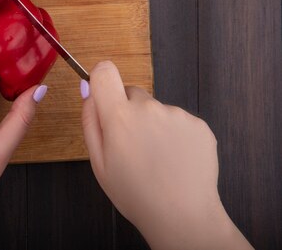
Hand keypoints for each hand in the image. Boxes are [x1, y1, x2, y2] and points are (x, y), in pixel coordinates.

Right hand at [81, 61, 252, 249]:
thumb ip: (91, 121)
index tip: (105, 96)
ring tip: (157, 159)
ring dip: (154, 126)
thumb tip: (88, 90)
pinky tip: (175, 160)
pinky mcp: (199, 124)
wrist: (182, 216)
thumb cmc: (134, 193)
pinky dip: (175, 135)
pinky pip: (179, 121)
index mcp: (119, 116)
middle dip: (128, 112)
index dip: (102, 80)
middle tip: (132, 145)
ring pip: (157, 110)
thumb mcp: (98, 162)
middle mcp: (149, 107)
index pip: (105, 72)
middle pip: (132, 94)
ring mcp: (177, 114)